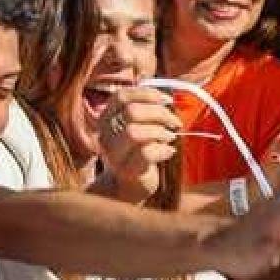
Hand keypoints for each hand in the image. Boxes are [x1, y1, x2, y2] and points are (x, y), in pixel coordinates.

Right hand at [99, 87, 181, 203]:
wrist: (130, 185)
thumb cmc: (139, 150)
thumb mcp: (140, 126)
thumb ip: (147, 110)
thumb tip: (168, 96)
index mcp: (107, 118)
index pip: (121, 96)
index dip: (147, 94)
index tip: (167, 101)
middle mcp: (105, 134)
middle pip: (131, 112)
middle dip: (160, 113)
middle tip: (174, 122)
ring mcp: (113, 154)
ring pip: (135, 132)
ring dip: (160, 132)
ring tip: (170, 137)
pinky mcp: (126, 170)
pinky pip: (146, 153)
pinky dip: (164, 150)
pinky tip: (169, 152)